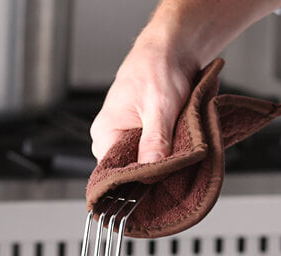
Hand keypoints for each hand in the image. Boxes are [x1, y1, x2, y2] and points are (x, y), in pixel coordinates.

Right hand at [90, 0, 280, 163]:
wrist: (173, 48)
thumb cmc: (158, 67)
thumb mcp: (159, 106)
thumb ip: (155, 139)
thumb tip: (152, 168)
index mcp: (104, 134)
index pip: (114, 173)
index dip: (137, 181)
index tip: (158, 181)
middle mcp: (110, 139)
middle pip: (129, 172)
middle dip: (152, 172)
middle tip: (173, 165)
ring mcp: (125, 138)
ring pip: (143, 164)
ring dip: (161, 162)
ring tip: (176, 151)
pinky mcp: (140, 137)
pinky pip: (151, 155)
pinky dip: (165, 154)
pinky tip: (176, 148)